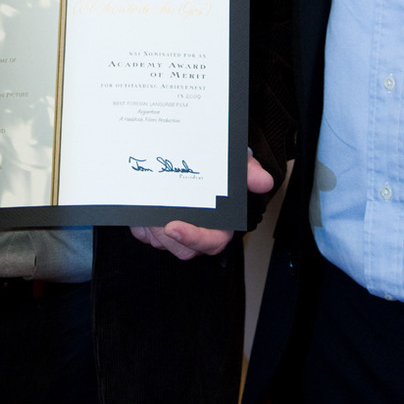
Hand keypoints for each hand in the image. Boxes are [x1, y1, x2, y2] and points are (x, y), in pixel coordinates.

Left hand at [129, 154, 273, 260]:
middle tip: (154, 217)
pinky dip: (140, 225)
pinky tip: (139, 211)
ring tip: (146, 207)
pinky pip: (145, 236)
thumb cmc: (217, 165)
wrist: (189, 155)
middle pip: (183, 249)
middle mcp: (198, 231)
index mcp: (220, 224)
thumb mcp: (234, 162)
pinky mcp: (156, 229)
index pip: (212, 243)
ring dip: (151, 230)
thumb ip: (248, 171)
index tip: (174, 227)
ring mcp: (176, 233)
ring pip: (161, 244)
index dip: (194, 239)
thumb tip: (264, 181)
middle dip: (165, 235)